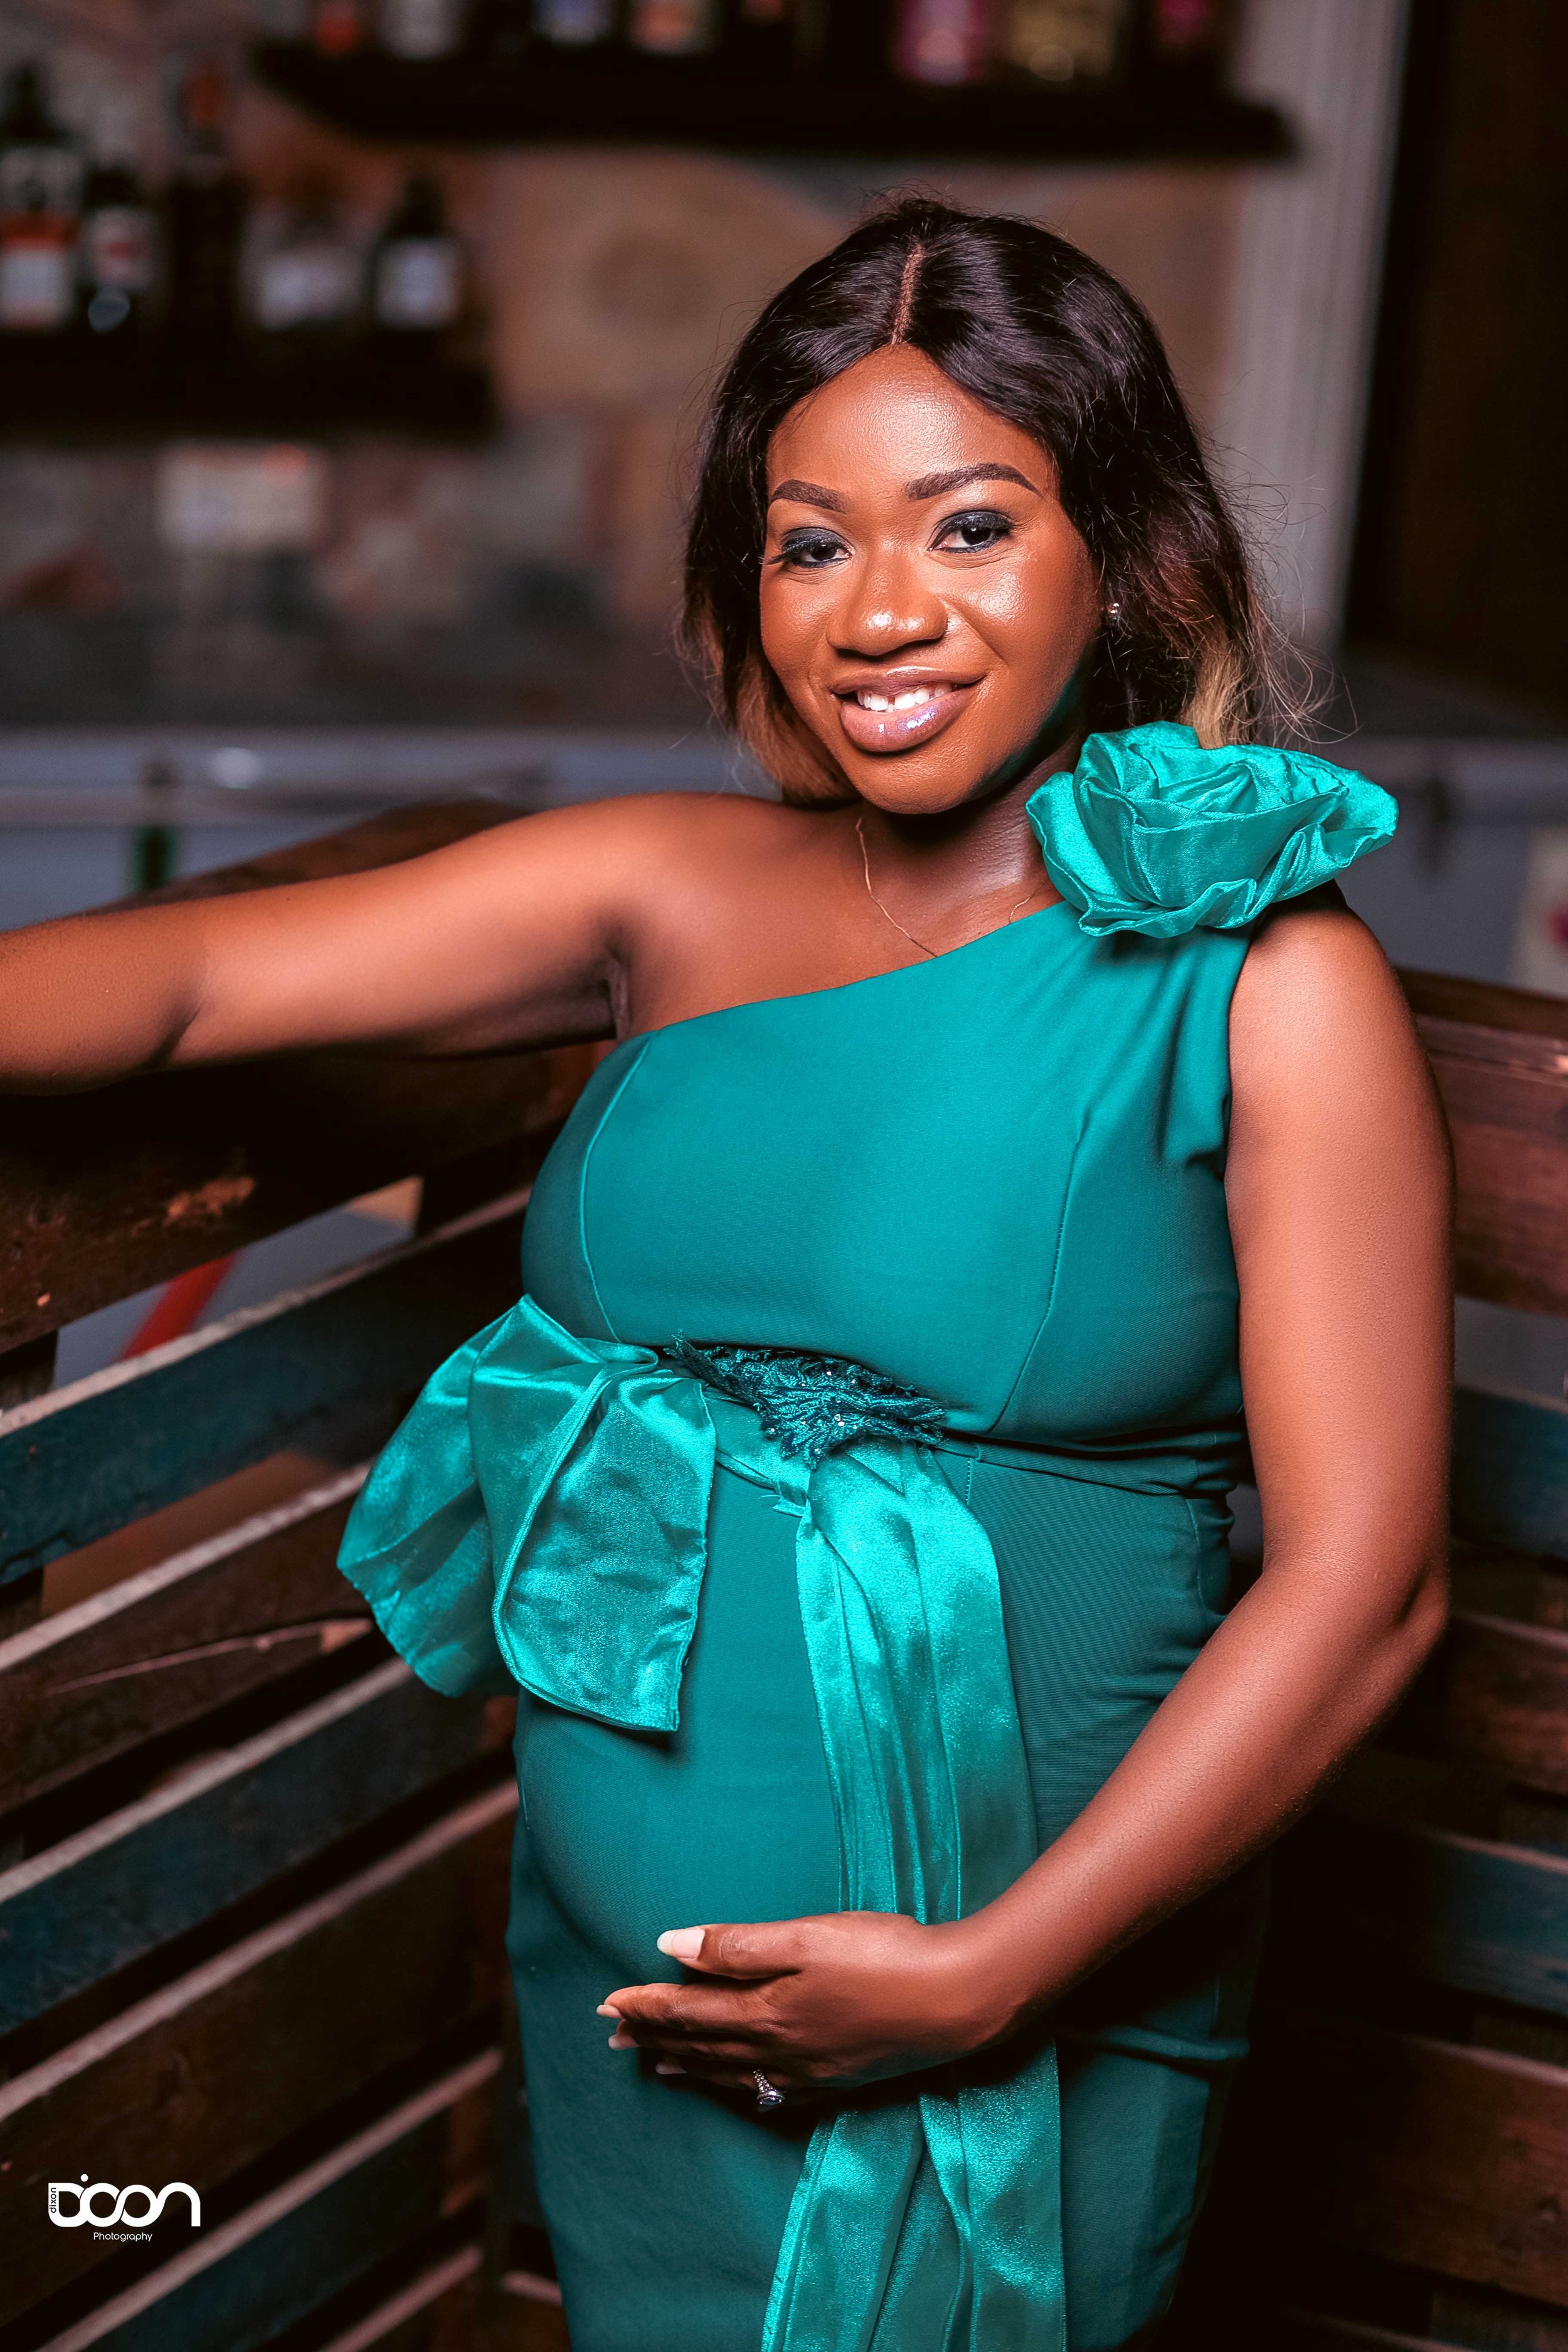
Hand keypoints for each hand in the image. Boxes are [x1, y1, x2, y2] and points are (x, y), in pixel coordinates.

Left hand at [598, 1910, 1014, 2095]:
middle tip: (613, 2035)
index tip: (607, 2001)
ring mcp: (805, 2071)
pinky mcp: (833, 2081)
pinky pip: (763, 2092)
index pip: (687, 2009)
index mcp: (764, 2010)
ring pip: (727, 2071)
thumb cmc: (882, 1955)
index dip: (645, 2004)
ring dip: (685, 2063)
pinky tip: (732, 2085)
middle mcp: (776, 2050)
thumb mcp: (805, 1936)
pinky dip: (732, 2087)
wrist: (955, 2002)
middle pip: (700, 2044)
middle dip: (654, 2036)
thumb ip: (736, 1945)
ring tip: (653, 2064)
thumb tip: (669, 1945)